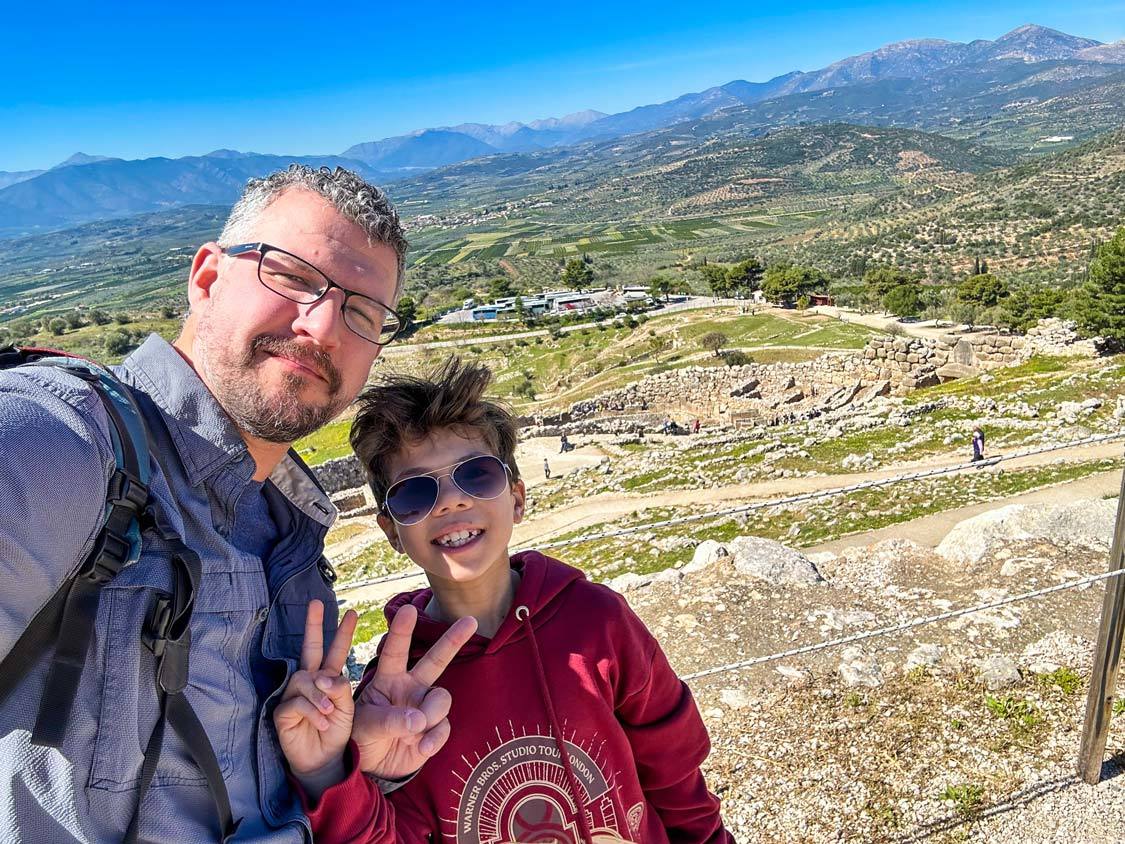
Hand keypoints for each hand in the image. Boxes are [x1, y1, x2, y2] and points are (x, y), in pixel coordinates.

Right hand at [274, 600, 357, 796]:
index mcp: (328, 678)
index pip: (334, 650)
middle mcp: (309, 681)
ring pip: (306, 679)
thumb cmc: (336, 732)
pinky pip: (297, 702)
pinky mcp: (282, 711)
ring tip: (331, 712)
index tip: (351, 612)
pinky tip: (323, 723)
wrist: (324, 760)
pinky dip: (314, 712)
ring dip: (320, 695)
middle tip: (316, 603)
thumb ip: (340, 691)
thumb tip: (326, 678)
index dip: (342, 632)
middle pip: (309, 648)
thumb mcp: (347, 710)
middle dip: (313, 625)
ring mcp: (293, 694)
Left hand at [353, 604, 476, 779]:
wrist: (372, 766)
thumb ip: (389, 719)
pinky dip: (433, 738)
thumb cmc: (362, 736)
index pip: (395, 651)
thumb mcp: (365, 726)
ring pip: (441, 698)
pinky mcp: (434, 729)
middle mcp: (411, 687)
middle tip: (471, 620)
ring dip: (431, 713)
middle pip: (436, 660)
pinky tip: (421, 747)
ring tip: (414, 730)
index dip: (402, 631)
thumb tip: (419, 721)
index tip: (408, 610)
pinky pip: (443, 727)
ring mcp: (425, 707)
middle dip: (453, 640)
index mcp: (388, 679)